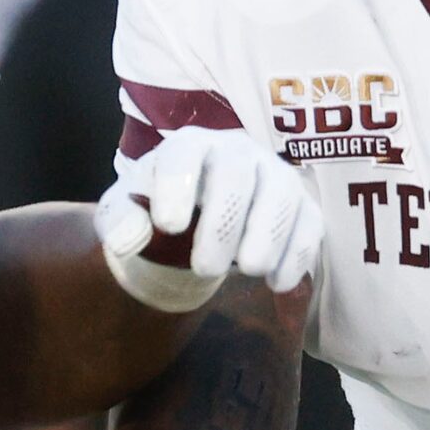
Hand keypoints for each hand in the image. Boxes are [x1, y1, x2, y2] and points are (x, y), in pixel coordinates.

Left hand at [96, 127, 321, 311]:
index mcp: (189, 146)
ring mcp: (274, 176)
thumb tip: (129, 240)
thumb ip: (119, 221)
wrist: (199, 212)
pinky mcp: (302, 205)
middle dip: (224, 223)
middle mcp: (237, 152)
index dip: (178, 185)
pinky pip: (310, 223)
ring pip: (281, 195)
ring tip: (248, 271)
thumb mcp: (128, 210)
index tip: (168, 226)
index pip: (185, 154)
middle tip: (204, 268)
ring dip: (268, 235)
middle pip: (237, 176)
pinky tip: (278, 283)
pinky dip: (298, 253)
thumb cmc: (160, 206)